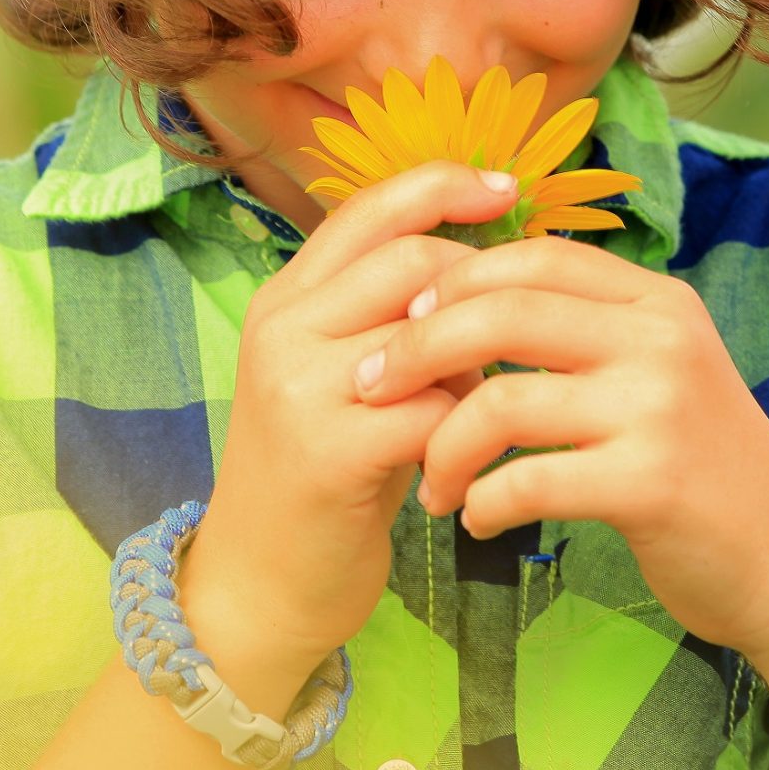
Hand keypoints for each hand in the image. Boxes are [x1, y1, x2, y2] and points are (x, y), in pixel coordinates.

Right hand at [185, 160, 515, 667]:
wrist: (260, 584)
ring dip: (478, 363)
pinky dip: (468, 428)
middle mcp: (282, 328)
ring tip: (477, 404)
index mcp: (285, 297)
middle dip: (479, 292)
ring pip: (429, 330)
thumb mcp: (342, 374)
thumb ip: (390, 314)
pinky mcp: (327, 452)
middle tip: (502, 344)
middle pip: (412, 259)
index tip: (508, 188)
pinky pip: (434, 409)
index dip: (445, 185)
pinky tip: (462, 459)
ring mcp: (297, 387)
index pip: (371, 207)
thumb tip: (488, 259)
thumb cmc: (325, 473)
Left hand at [349, 235, 768, 659]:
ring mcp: (658, 408)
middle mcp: (660, 339)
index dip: (456, 276)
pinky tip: (476, 521)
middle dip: (417, 348)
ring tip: (427, 485)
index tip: (401, 316)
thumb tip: (473, 297)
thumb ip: (589, 330)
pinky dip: (483, 502)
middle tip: (369, 388)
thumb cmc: (703, 466)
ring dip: (441, 446)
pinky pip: (529, 481)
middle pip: (504, 310)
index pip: (536, 254)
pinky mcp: (651, 482)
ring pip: (503, 399)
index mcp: (656, 301)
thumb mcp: (660, 370)